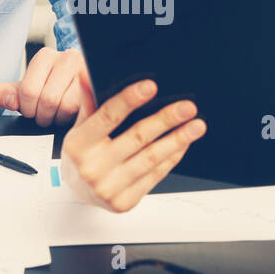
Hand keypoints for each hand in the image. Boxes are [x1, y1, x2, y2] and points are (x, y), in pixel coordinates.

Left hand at [0, 46, 85, 126]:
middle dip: (43, 116)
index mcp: (45, 56)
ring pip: (65, 106)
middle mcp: (67, 58)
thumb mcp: (30, 89)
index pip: (28, 90)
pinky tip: (71, 116)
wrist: (83, 86)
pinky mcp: (98, 87)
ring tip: (59, 115)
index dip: (27, 108)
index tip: (32, 110)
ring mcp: (86, 72)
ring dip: (59, 118)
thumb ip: (10, 94)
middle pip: (46, 100)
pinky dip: (73, 119)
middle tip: (46, 116)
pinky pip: (81, 111)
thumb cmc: (54, 88)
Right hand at [59, 69, 205, 212]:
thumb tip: (87, 71)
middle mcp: (92, 167)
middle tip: (187, 107)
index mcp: (78, 144)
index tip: (151, 86)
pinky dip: (171, 158)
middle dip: (165, 120)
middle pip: (136, 137)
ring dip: (177, 140)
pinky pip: (154, 176)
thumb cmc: (81, 155)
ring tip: (196, 126)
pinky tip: (183, 144)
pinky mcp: (124, 202)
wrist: (78, 192)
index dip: (129, 100)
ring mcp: (108, 188)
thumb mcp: (79, 127)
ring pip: (150, 159)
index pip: (107, 117)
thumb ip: (88, 101)